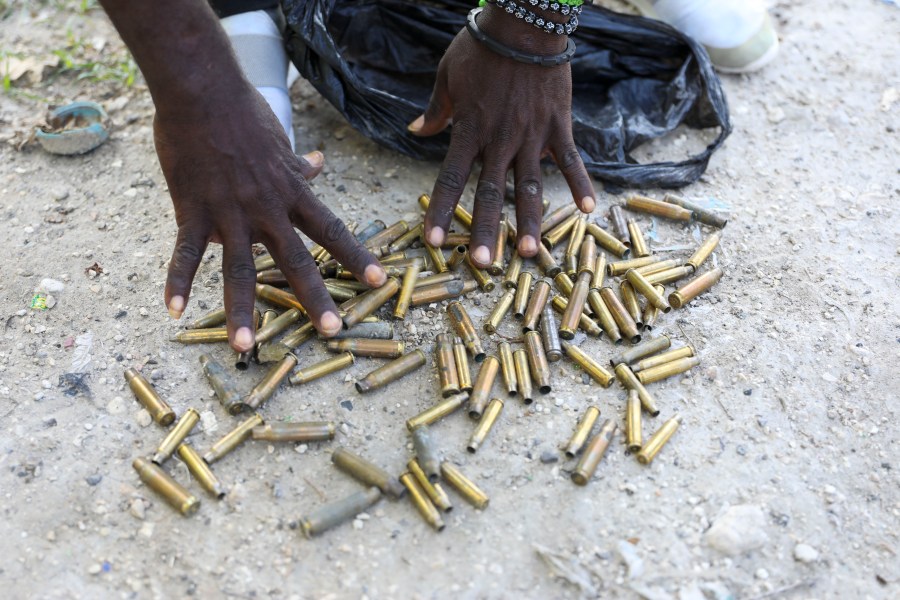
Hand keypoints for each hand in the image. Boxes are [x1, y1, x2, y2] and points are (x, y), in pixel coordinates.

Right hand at [155, 87, 385, 351]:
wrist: (202, 92)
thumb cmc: (242, 113)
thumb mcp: (281, 140)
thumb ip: (299, 165)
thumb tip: (321, 164)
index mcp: (291, 193)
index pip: (332, 230)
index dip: (357, 257)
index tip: (380, 282)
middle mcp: (267, 209)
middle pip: (296, 259)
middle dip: (314, 297)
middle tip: (332, 331)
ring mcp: (230, 213)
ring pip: (239, 268)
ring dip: (241, 309)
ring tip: (244, 346)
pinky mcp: (193, 211)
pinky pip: (186, 252)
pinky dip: (178, 280)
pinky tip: (174, 310)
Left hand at [409, 5, 594, 267]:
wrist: (524, 22)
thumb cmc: (481, 46)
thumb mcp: (448, 75)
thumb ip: (436, 110)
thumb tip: (414, 131)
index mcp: (469, 130)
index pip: (450, 178)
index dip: (442, 211)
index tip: (434, 241)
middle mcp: (500, 140)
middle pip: (491, 193)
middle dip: (487, 231)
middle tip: (483, 265)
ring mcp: (532, 135)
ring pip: (531, 187)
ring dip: (531, 222)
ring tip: (531, 255)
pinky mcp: (558, 126)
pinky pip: (571, 160)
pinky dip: (580, 183)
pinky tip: (588, 210)